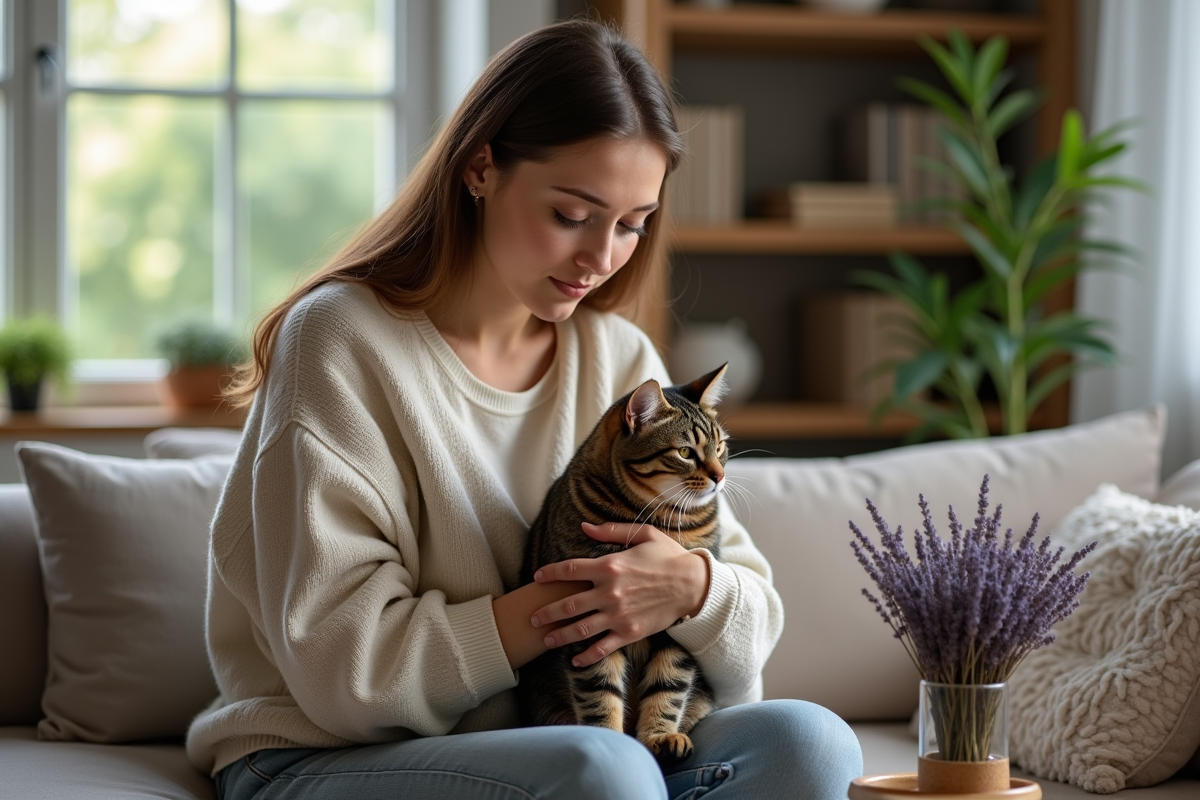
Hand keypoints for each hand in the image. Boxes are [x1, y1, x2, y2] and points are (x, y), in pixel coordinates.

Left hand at [529, 521, 709, 666]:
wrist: (694, 585)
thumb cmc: (668, 556)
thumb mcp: (643, 534)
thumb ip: (611, 530)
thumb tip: (584, 526)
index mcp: (610, 565)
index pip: (570, 569)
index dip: (550, 573)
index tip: (537, 577)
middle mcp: (609, 592)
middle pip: (568, 604)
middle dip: (547, 612)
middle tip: (533, 618)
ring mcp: (618, 615)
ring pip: (580, 629)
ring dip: (559, 635)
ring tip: (546, 640)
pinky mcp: (629, 633)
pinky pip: (602, 647)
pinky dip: (587, 656)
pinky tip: (575, 659)